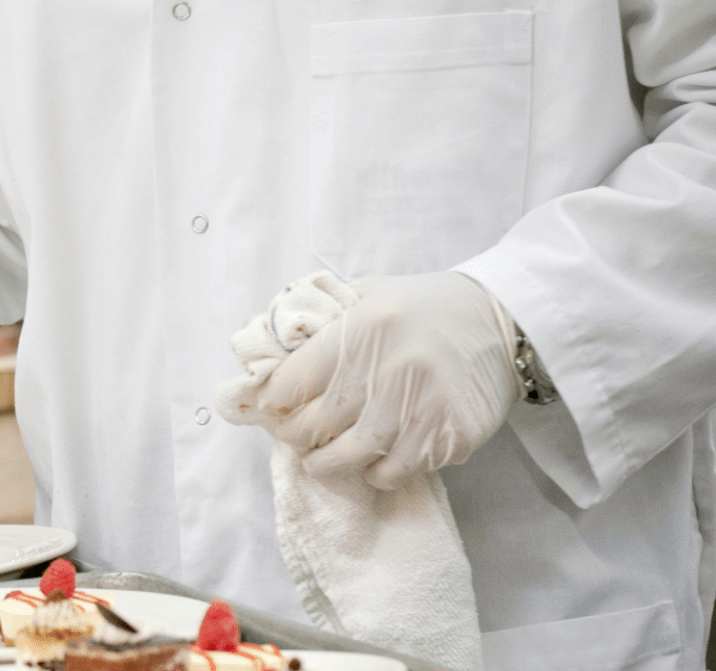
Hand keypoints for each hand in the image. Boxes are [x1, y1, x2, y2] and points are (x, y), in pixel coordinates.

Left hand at [258, 272, 520, 489]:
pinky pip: (398, 470)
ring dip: (327, 465)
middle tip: (292, 437)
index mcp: (362, 326)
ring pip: (353, 455)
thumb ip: (323, 317)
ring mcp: (422, 405)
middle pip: (318, 422)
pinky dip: (377, 474)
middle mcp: (389, 366)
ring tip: (318, 463)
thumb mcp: (369, 293)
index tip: (268, 408)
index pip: (295, 378)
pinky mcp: (452, 435)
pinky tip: (371, 465)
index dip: (274, 400)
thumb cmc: (423, 307)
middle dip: (296, 435)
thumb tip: (264, 339)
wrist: (502, 321)